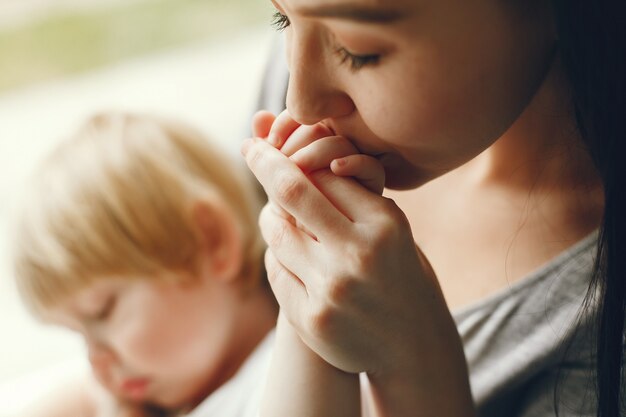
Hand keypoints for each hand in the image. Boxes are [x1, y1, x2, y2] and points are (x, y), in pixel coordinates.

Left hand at [243, 121, 473, 414]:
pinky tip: (292, 257)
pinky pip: (275, 270)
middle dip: (264, 162)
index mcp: (385, 224)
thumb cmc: (402, 276)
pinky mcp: (311, 319)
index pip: (324, 173)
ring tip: (278, 213)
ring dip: (272, 216)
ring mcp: (331, 289)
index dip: (292, 156)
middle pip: (292, 192)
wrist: (414, 347)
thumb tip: (296, 158)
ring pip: (277, 232)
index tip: (270, 144)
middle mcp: (358, 254)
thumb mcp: (393, 230)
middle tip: (250, 147)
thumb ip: (353, 197)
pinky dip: (278, 256)